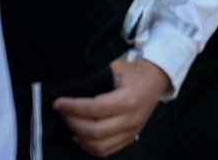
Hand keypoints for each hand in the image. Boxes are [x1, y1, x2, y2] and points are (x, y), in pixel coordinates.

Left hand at [53, 57, 169, 156]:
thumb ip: (96, 74)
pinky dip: (90, 147)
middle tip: (64, 113)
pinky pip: (107, 151)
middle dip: (73, 123)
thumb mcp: (117, 65)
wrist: (158, 77)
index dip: (73, 107)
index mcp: (128, 99)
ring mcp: (132, 130)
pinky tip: (81, 136)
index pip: (94, 108)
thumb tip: (70, 81)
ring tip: (71, 124)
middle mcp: (131, 119)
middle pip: (94, 131)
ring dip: (80, 137)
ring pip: (99, 146)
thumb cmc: (136, 69)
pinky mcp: (131, 136)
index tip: (58, 103)